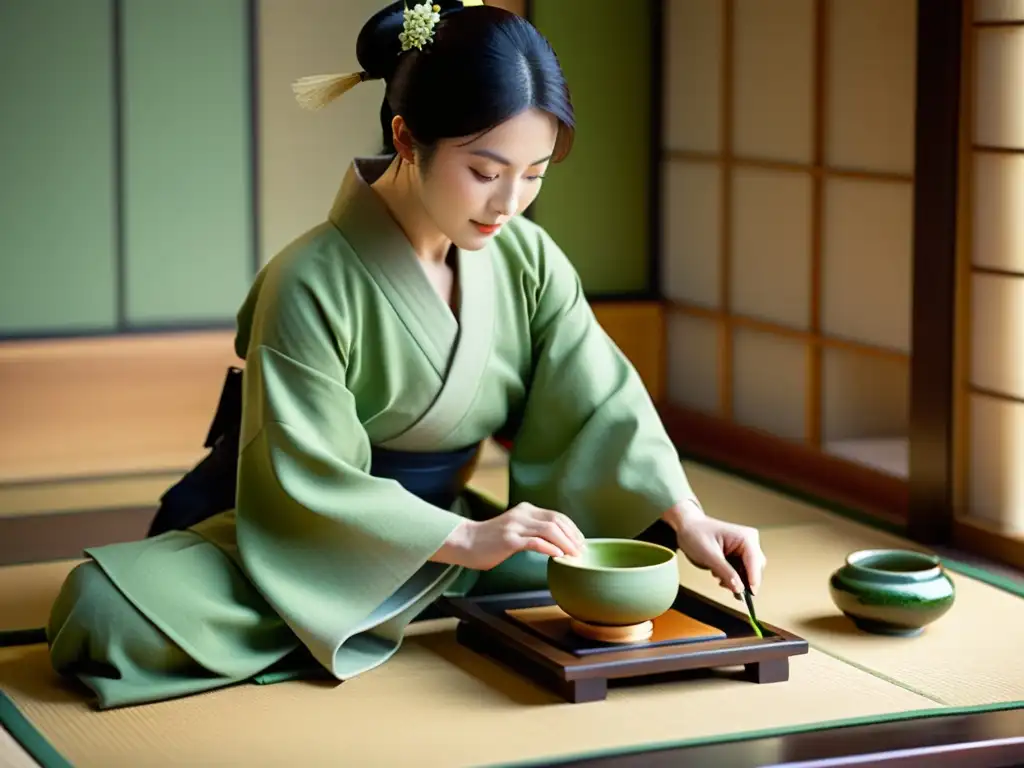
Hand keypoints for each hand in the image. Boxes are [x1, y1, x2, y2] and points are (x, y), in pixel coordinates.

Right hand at [433, 502, 585, 570]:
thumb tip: (556, 544)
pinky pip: (535, 542)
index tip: (580, 542)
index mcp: (526, 510)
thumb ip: (532, 531)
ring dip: (565, 543)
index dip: (572, 529)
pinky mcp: (509, 539)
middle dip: (573, 536)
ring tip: (574, 555)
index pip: (557, 516)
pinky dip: (550, 548)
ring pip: (549, 530)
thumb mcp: (514, 529)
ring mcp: (515, 526)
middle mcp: (522, 514)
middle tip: (581, 551)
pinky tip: (558, 556)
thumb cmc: (490, 541)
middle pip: (556, 521)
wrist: (465, 543)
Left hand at [665, 501, 765, 594]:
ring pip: (748, 573)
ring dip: (735, 580)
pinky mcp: (739, 555)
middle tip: (725, 586)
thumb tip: (739, 589)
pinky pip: (741, 572)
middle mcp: (749, 542)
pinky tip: (719, 574)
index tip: (750, 595)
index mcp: (745, 538)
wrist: (687, 527)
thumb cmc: (696, 534)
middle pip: (754, 569)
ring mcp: (745, 549)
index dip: (753, 580)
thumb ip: (726, 572)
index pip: (755, 562)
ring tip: (718, 576)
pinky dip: (732, 577)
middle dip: (741, 580)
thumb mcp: (709, 556)